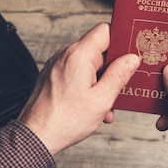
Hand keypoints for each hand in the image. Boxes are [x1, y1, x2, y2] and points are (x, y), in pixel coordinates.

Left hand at [18, 23, 139, 155]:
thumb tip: (131, 59)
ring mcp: (57, 65)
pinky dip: (87, 86)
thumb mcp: (101, 99)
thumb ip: (119, 75)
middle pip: (98, 50)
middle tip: (120, 88)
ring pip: (88, 64)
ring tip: (105, 105)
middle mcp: (65, 55)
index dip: (120, 40)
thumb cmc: (65, 120)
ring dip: (100, 82)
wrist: (35, 136)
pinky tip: (92, 106)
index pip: (104, 30)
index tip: (130, 55)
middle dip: (111, 69)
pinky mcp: (52, 75)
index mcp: (78, 55)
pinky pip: (76, 73)